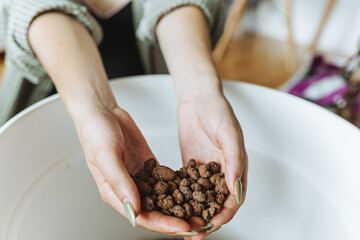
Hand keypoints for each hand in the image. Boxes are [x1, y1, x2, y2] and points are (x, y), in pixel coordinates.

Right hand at [75, 105, 197, 234]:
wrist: (103, 112)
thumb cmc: (96, 133)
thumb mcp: (106, 155)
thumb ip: (119, 181)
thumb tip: (134, 208)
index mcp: (114, 194)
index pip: (141, 217)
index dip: (163, 224)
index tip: (182, 227)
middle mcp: (129, 190)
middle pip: (155, 212)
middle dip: (177, 220)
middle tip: (199, 223)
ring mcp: (140, 179)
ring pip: (162, 199)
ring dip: (180, 206)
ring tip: (201, 211)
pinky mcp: (149, 167)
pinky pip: (165, 180)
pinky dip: (179, 187)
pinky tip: (194, 189)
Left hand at [177, 91, 247, 239]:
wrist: (198, 97)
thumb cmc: (217, 110)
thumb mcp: (228, 133)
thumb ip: (234, 160)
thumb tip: (236, 188)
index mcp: (236, 168)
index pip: (232, 199)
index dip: (223, 215)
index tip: (210, 226)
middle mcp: (222, 173)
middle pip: (216, 204)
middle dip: (205, 221)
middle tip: (192, 235)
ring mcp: (206, 171)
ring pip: (201, 199)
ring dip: (192, 214)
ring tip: (180, 227)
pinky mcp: (191, 166)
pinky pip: (187, 187)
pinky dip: (181, 199)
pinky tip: (170, 206)